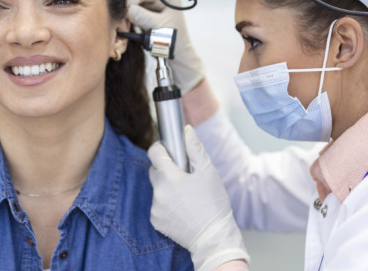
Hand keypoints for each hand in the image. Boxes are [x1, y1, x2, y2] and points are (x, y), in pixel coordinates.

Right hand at [127, 0, 204, 90]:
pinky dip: (127, 9)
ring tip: (125, 20)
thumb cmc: (172, 41)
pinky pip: (132, 1)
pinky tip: (127, 20)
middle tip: (123, 16)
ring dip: (126, 3)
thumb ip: (141, 16)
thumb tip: (125, 9)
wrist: (177, 51)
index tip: (123, 13)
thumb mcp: (157, 28)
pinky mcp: (147, 5)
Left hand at [148, 125, 248, 270]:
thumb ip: (195, 148)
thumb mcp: (209, 172)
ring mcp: (155, 208)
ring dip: (167, 188)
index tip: (169, 150)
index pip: (154, 153)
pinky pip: (158, 206)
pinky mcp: (156, 221)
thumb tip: (186, 130)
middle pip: (155, 171)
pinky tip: (182, 209)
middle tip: (184, 176)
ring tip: (187, 196)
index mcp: (169, 177)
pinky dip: (166, 205)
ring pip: (157, 189)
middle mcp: (158, 192)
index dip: (161, 148)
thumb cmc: (214, 204)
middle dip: (166, 170)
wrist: (213, 237)